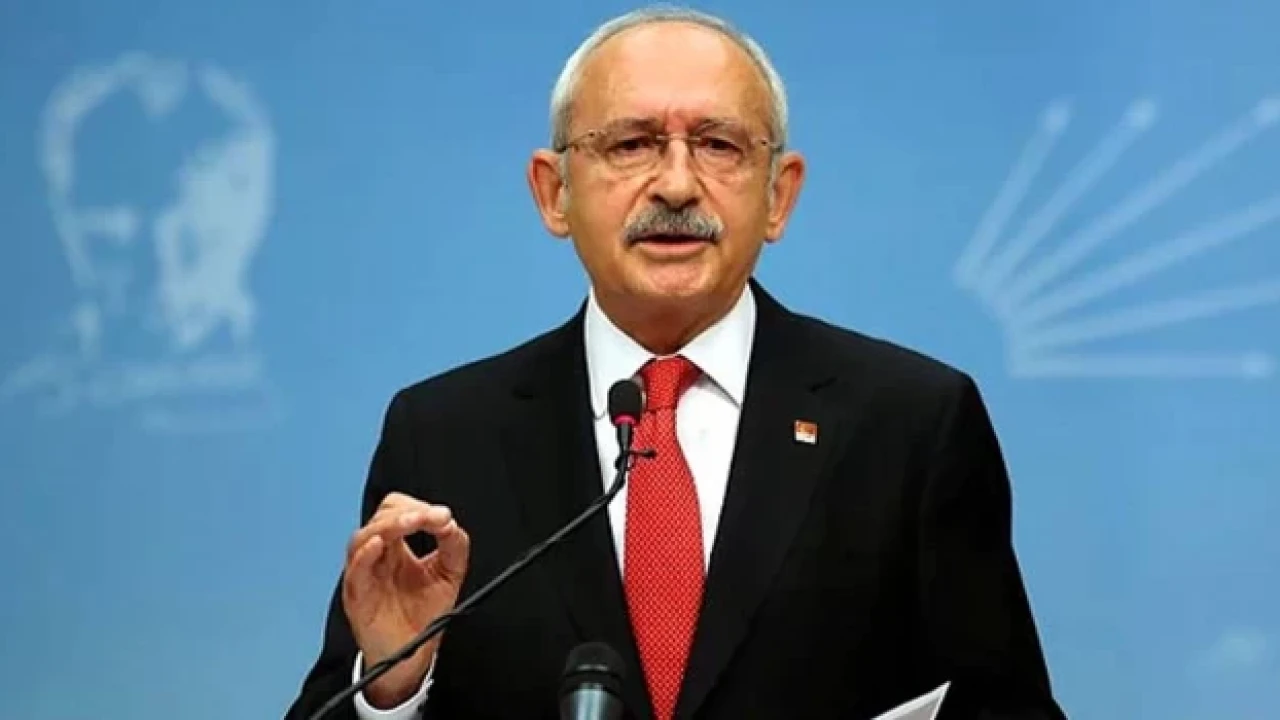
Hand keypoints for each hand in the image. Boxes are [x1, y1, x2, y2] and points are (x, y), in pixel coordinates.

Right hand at [342, 492, 470, 708]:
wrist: (413, 654)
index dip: (419, 507)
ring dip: (388, 526)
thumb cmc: (423, 615)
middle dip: (405, 512)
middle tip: (430, 518)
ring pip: (364, 537)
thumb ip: (453, 545)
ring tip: (412, 522)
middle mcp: (378, 555)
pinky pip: (355, 569)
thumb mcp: (449, 573)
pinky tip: (379, 545)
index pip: (398, 510)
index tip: (443, 516)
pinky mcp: (358, 595)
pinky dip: (365, 554)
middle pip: (380, 517)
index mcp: (396, 546)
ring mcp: (366, 573)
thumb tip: (448, 521)